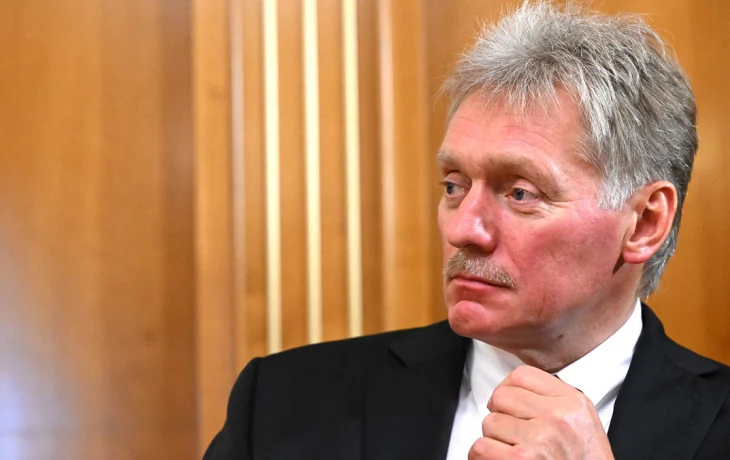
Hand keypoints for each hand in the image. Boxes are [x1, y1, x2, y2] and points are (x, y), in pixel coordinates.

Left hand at [468, 365, 613, 459]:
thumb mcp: (582, 422)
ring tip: (514, 450)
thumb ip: (554, 401)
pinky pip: (481, 447)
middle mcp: (557, 418)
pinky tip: (502, 459)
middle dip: (501, 415)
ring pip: (489, 423)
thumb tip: (516, 389)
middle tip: (512, 433)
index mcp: (572, 403)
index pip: (522, 375)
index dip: (508, 389)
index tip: (509, 403)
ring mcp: (539, 439)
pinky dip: (485, 456)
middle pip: (501, 396)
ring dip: (495, 439)